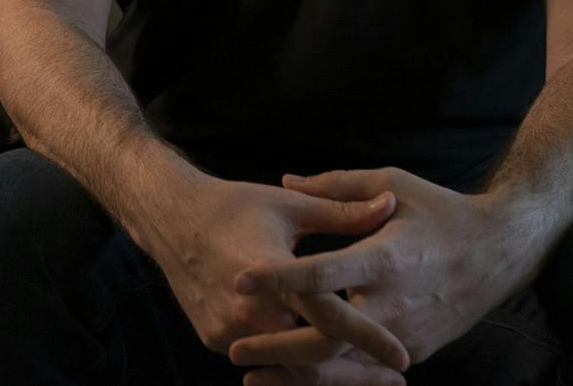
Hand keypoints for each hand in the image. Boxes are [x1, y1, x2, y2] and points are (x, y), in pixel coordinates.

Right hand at [134, 173, 408, 377]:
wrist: (168, 217)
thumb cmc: (233, 206)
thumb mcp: (289, 206)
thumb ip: (342, 213)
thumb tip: (390, 204)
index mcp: (272, 272)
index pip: (329, 316)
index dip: (369, 338)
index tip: (404, 358)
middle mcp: (246, 308)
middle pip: (312, 354)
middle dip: (356, 371)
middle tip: (394, 378)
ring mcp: (227, 329)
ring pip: (287, 362)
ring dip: (324, 368)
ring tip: (366, 374)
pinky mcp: (214, 338)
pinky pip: (261, 356)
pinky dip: (289, 358)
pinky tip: (315, 355)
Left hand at [229, 168, 547, 377]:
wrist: (503, 249)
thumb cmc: (442, 210)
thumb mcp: (392, 184)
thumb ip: (335, 187)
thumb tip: (286, 181)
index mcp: (386, 257)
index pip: (323, 273)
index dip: (279, 278)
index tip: (240, 279)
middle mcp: (396, 303)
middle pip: (330, 338)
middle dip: (279, 348)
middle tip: (237, 349)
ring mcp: (407, 333)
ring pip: (345, 366)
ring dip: (298, 374)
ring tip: (253, 376)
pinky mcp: (416, 349)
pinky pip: (366, 371)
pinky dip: (330, 378)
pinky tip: (294, 378)